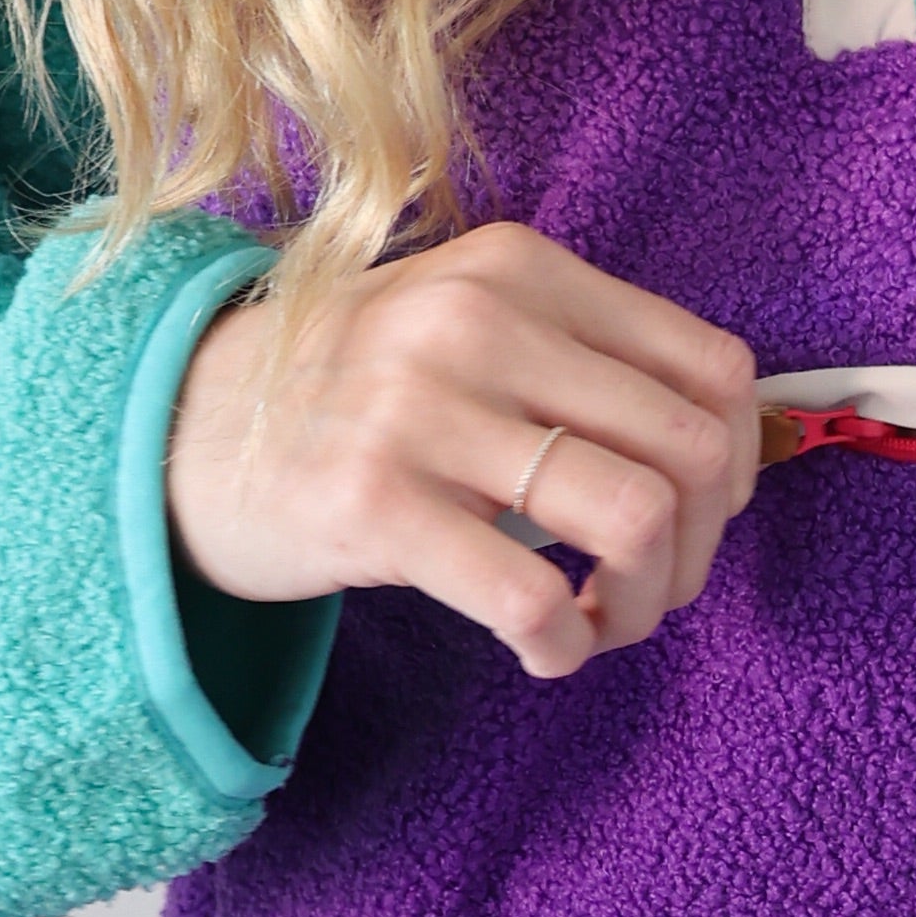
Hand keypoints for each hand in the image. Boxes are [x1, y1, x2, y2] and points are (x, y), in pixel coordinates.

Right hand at [167, 223, 759, 680]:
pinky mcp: (371, 504)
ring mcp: (420, 409)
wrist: (173, 427)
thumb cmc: (350, 391)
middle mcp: (479, 321)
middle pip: (691, 448)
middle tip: (653, 589)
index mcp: (520, 268)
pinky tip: (543, 648)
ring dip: (643, 601)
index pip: (713, 366)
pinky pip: (530, 595)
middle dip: (700, 547)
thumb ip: (581, 358)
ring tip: (599, 621)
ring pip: (633, 518)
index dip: (742, 462)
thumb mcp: (466, 323)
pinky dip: (564, 643)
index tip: (704, 514)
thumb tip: (728, 453)